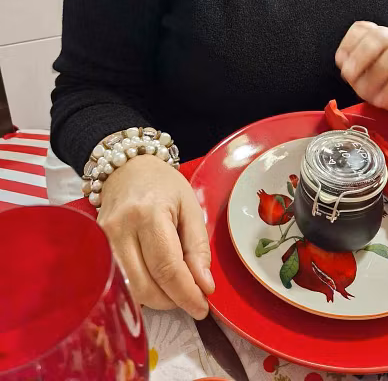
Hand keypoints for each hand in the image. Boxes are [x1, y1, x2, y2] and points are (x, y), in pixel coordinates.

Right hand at [97, 154, 213, 318]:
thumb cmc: (163, 184)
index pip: (167, 268)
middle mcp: (120, 230)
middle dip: (173, 300)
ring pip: (130, 291)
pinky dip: (141, 290)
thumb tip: (204, 286)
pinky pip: (119, 283)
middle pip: (146, 286)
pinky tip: (156, 281)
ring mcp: (102, 241)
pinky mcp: (95, 249)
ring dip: (157, 299)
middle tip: (191, 297)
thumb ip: (198, 247)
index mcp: (148, 214)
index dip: (187, 294)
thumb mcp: (190, 206)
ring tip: (175, 287)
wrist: (127, 167)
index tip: (203, 308)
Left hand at [335, 21, 387, 114]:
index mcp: (376, 35)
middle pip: (378, 37)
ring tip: (366, 95)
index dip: (348, 45)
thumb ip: (352, 66)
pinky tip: (382, 100)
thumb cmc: (384, 80)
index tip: (341, 65)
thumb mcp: (364, 73)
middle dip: (360, 58)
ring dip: (375, 77)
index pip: (360, 29)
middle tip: (350, 78)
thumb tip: (344, 65)